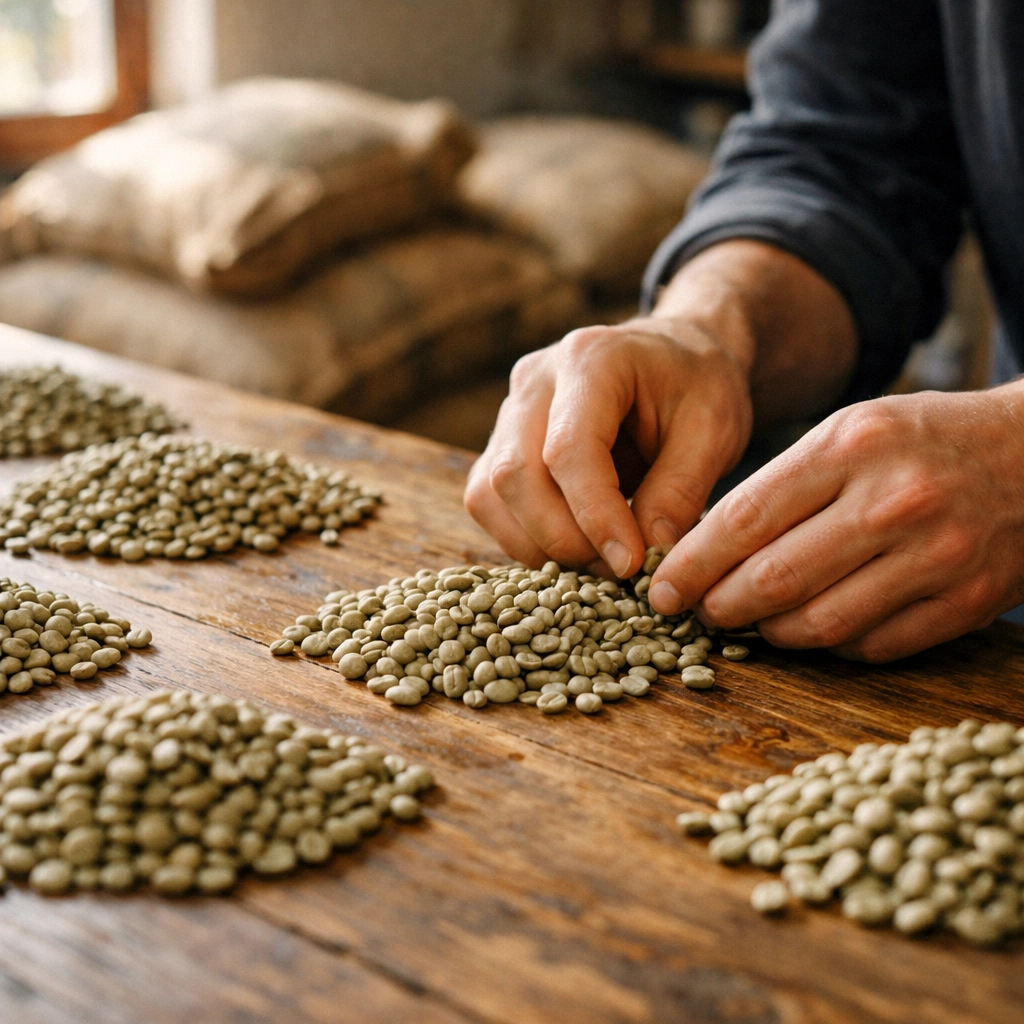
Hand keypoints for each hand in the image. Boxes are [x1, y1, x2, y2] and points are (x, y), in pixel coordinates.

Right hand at [464, 315, 753, 578]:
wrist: (677, 356)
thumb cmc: (698, 385)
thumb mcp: (714, 430)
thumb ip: (680, 491)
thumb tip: (648, 557)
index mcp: (591, 361)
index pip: (569, 448)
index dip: (595, 515)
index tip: (631, 562)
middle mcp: (534, 381)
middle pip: (515, 474)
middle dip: (562, 538)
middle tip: (618, 569)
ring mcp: (509, 412)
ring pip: (490, 495)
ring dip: (538, 544)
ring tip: (600, 562)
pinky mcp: (501, 445)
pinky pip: (489, 502)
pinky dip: (524, 539)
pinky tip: (576, 548)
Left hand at [648, 385, 1023, 660]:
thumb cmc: (920, 441)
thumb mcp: (848, 432)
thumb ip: (781, 486)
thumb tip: (704, 550)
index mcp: (852, 446)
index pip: (745, 518)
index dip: (692, 564)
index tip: (662, 589)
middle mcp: (894, 500)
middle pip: (774, 578)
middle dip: (719, 606)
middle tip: (699, 612)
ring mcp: (938, 555)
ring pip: (819, 624)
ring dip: (769, 632)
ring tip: (751, 621)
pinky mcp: (968, 602)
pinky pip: (872, 646)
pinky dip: (831, 645)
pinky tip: (815, 626)